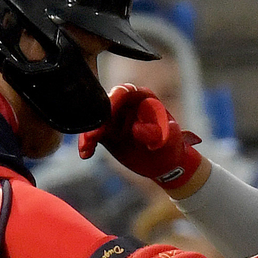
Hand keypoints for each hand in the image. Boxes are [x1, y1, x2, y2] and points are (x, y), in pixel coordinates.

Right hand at [78, 84, 203, 189]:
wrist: (165, 165)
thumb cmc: (171, 146)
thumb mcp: (169, 139)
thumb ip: (155, 132)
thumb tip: (136, 128)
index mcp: (143, 98)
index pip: (126, 92)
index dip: (115, 99)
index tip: (108, 112)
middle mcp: (126, 105)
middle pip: (105, 104)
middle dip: (97, 117)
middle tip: (93, 134)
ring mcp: (114, 119)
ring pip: (95, 120)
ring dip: (88, 132)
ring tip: (87, 146)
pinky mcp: (106, 133)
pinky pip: (92, 135)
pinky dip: (87, 143)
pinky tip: (86, 154)